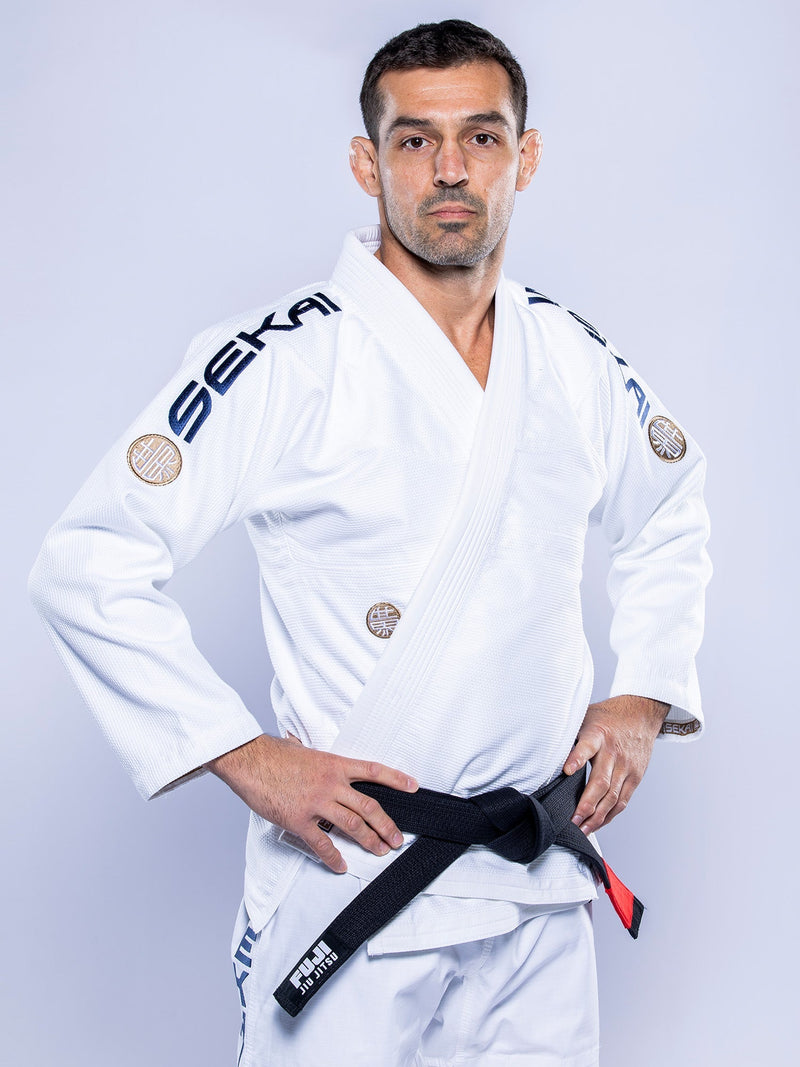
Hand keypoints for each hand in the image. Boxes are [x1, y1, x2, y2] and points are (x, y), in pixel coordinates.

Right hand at [206, 734, 417, 872]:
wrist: (250, 760)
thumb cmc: (273, 754)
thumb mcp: (304, 749)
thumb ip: (319, 759)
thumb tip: (320, 758)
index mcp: (334, 764)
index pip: (373, 770)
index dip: (396, 779)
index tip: (413, 786)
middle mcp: (330, 784)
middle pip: (368, 806)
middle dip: (386, 825)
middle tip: (397, 838)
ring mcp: (316, 803)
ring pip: (352, 825)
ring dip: (369, 840)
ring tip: (380, 851)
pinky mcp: (299, 820)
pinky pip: (322, 843)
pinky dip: (333, 857)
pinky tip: (341, 865)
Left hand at [563, 694, 668, 833]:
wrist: (640, 714)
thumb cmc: (606, 718)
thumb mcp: (585, 718)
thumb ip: (570, 736)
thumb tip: (544, 752)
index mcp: (597, 735)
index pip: (586, 747)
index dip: (577, 759)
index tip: (567, 770)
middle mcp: (613, 753)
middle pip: (601, 782)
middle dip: (586, 804)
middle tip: (573, 820)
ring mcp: (627, 767)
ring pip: (612, 797)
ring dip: (597, 816)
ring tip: (582, 829)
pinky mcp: (635, 777)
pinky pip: (622, 800)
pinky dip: (610, 815)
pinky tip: (598, 823)